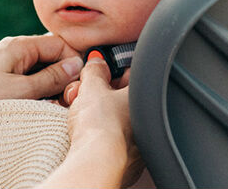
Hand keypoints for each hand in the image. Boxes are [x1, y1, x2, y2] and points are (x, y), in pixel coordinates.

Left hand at [0, 34, 83, 113]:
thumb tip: (75, 65)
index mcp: (16, 46)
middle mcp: (8, 52)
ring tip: (48, 109)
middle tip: (66, 100)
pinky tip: (30, 111)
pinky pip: (20, 85)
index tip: (80, 82)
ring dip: (46, 91)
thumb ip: (52, 78)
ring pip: (35, 74)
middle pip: (47, 59)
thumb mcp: (23, 91)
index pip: (57, 43)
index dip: (73, 60)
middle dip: (61, 78)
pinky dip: (30, 96)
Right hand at [63, 52, 143, 186]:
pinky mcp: (128, 160)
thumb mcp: (92, 86)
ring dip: (98, 113)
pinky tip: (86, 134)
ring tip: (80, 114)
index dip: (111, 69)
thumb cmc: (101, 126)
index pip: (131, 73)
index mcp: (146, 96)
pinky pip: (112, 140)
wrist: (97, 163)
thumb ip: (95, 71)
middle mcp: (147, 120)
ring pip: (115, 119)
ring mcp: (139, 143)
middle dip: (99, 93)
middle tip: (83, 93)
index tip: (99, 70)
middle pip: (120, 97)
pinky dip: (100, 135)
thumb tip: (96, 64)